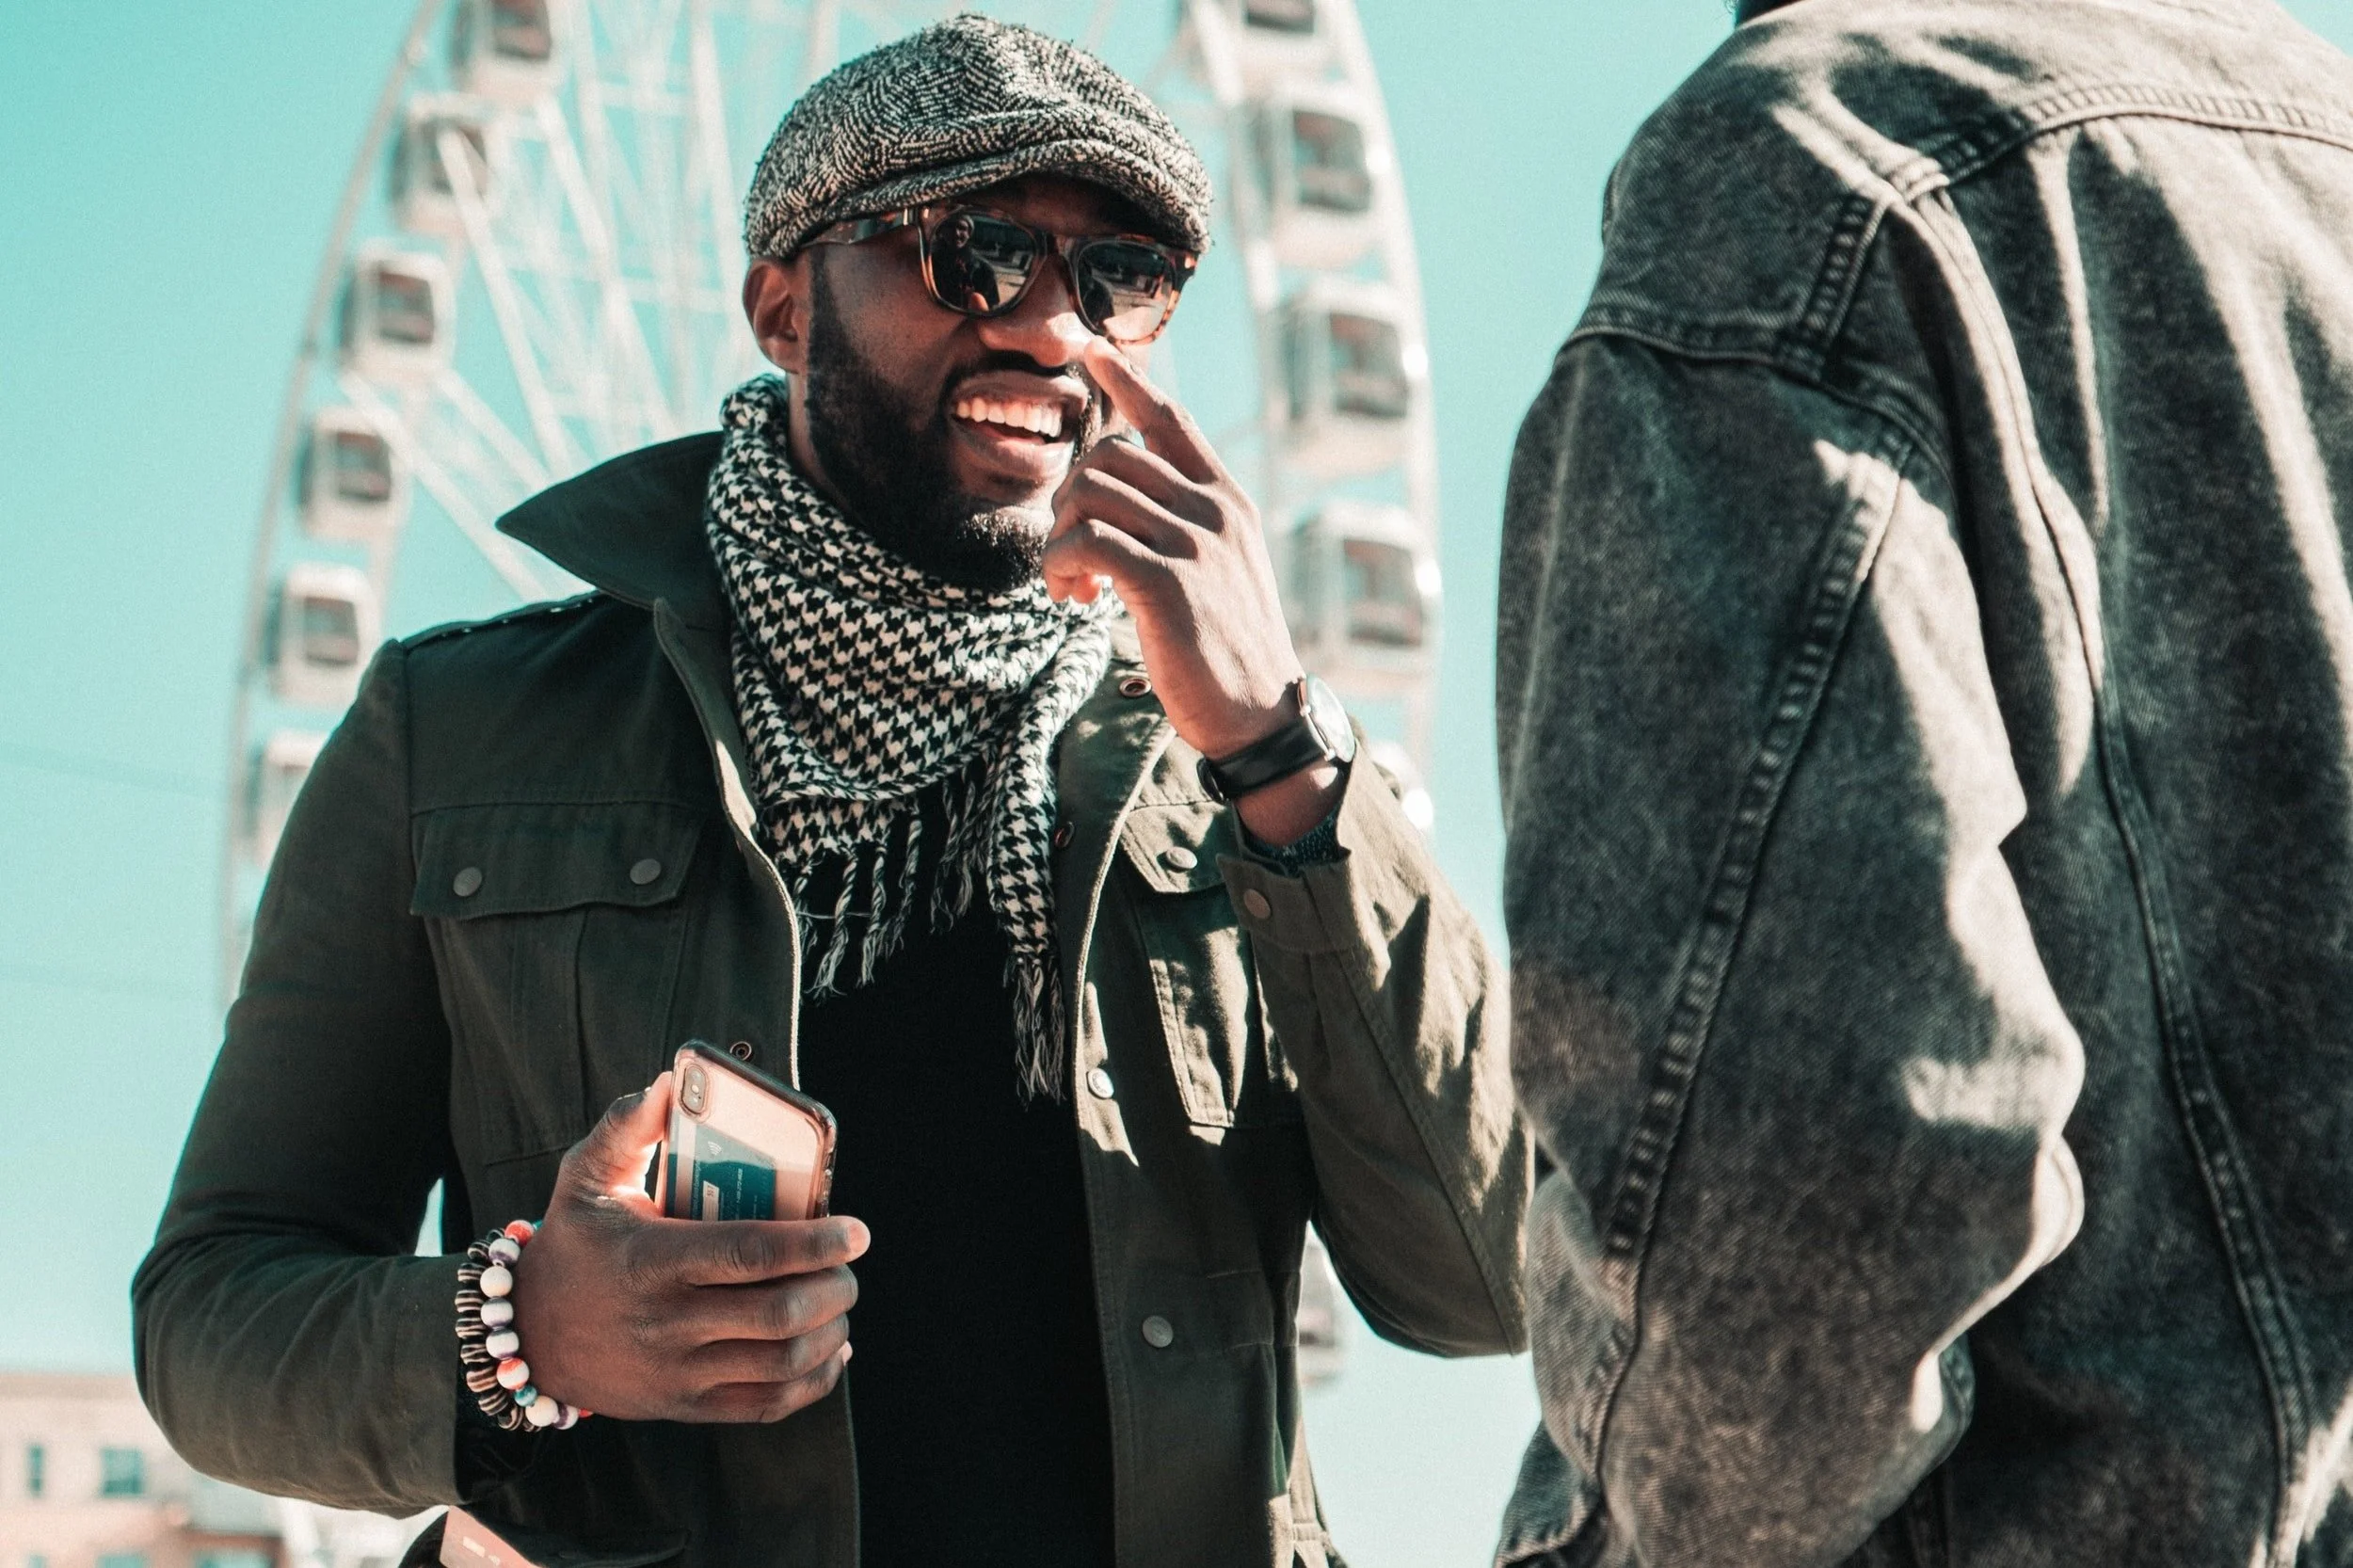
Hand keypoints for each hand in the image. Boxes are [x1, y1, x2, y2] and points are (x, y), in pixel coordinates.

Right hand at [506, 1074, 865, 1422]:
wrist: (526, 1337)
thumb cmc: (571, 1244)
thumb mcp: (584, 1178)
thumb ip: (627, 1126)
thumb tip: (672, 1083)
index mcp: (651, 1260)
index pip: (751, 1254)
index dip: (815, 1243)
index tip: (856, 1230)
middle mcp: (666, 1322)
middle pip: (779, 1313)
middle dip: (835, 1287)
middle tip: (848, 1263)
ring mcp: (677, 1371)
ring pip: (781, 1362)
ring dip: (830, 1331)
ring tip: (841, 1300)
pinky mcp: (684, 1405)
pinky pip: (766, 1406)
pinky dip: (813, 1380)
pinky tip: (830, 1348)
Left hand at [1045, 340, 1341, 843]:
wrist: (1263, 716)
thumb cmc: (1231, 651)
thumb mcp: (1223, 572)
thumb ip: (1187, 529)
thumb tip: (1121, 507)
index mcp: (1229, 502)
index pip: (1173, 422)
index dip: (1129, 380)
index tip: (1093, 352)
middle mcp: (1214, 512)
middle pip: (1110, 456)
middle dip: (1070, 501)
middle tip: (1071, 557)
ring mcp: (1194, 545)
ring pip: (1090, 495)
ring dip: (1059, 539)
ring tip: (1072, 586)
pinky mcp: (1168, 585)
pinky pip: (1087, 543)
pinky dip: (1060, 568)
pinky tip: (1073, 600)